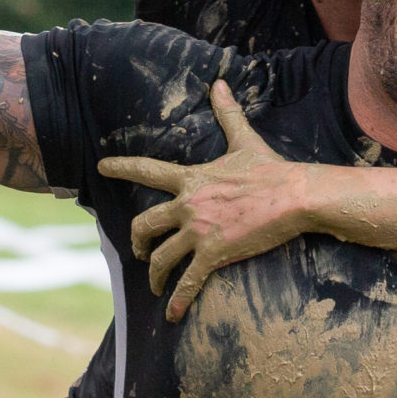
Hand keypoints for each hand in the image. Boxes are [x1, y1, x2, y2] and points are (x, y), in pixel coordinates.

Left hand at [96, 82, 307, 320]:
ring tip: (157, 286)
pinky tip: (172, 315)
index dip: (122, 167)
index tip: (101, 166)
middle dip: (137, 242)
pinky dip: (177, 301)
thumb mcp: (244, 140)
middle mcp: (188, 205)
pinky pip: (188, 281)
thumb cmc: (271, 169)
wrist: (295, 195)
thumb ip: (228, 113)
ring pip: (161, 258)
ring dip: (155, 276)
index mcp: (191, 179)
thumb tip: (220, 82)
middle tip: (141, 252)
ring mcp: (199, 231)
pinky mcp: (214, 254)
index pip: (148, 170)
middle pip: (144, 225)